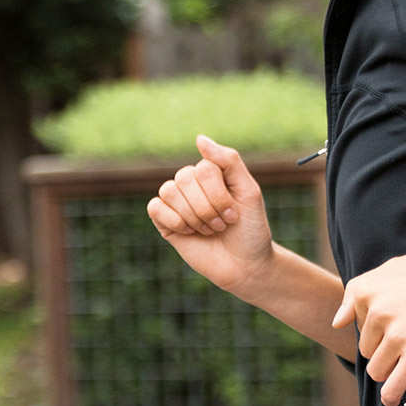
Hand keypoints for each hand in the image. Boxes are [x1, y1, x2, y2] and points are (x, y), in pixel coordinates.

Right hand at [146, 136, 272, 294]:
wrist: (245, 266)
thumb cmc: (251, 229)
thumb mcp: (249, 192)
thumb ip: (228, 161)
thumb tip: (199, 138)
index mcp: (213, 172)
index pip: (203, 168)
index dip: (218, 195)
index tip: (235, 215)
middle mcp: (193, 184)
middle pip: (184, 179)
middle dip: (207, 208)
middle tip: (222, 225)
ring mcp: (178, 202)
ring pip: (168, 191)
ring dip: (192, 216)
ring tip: (208, 230)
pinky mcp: (165, 222)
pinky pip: (155, 207)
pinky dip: (174, 221)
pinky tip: (189, 232)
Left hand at [332, 244, 405, 405]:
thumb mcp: (395, 268)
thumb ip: (360, 291)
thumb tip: (336, 322)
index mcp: (368, 289)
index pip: (354, 322)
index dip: (375, 326)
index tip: (395, 323)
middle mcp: (378, 311)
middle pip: (366, 349)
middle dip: (384, 349)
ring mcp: (397, 335)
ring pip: (376, 370)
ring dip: (390, 370)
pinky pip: (392, 387)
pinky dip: (391, 396)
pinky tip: (394, 398)